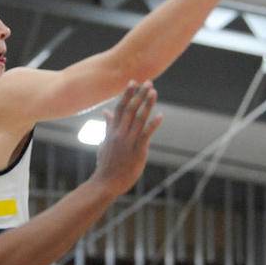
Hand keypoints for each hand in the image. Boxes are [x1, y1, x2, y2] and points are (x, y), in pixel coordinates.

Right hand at [91, 81, 161, 195]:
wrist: (106, 182)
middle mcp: (120, 133)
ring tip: (153, 92)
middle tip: (148, 82)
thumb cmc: (106, 164)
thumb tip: (106, 112)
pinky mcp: (137, 151)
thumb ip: (107, 126)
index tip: (133, 82)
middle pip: (130, 109)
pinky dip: (153, 124)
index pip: (119, 108)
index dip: (127, 94)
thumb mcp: (104, 142)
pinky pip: (146, 135)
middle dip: (139, 95)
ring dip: (147, 104)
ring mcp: (128, 142)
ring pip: (138, 119)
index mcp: (112, 131)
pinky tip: (161, 115)